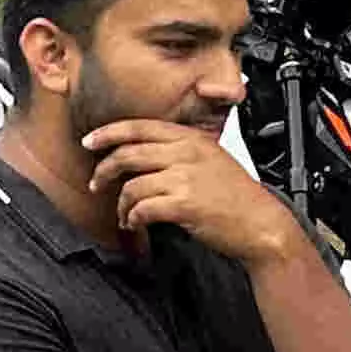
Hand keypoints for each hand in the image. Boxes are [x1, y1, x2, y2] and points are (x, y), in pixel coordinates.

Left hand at [83, 117, 296, 265]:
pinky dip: (133, 219)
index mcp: (191, 139)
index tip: (90, 141)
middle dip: (103, 170)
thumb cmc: (236, 196)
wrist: (260, 222)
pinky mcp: (184, 204)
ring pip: (132, 186)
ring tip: (125, 215)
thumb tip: (141, 155)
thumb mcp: (210, 160)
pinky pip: (142, 209)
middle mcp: (186, 154)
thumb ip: (179, 152)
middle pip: (127, 154)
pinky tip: (136, 224)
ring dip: (121, 204)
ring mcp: (185, 178)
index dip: (108, 133)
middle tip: (95, 183)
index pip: (139, 127)